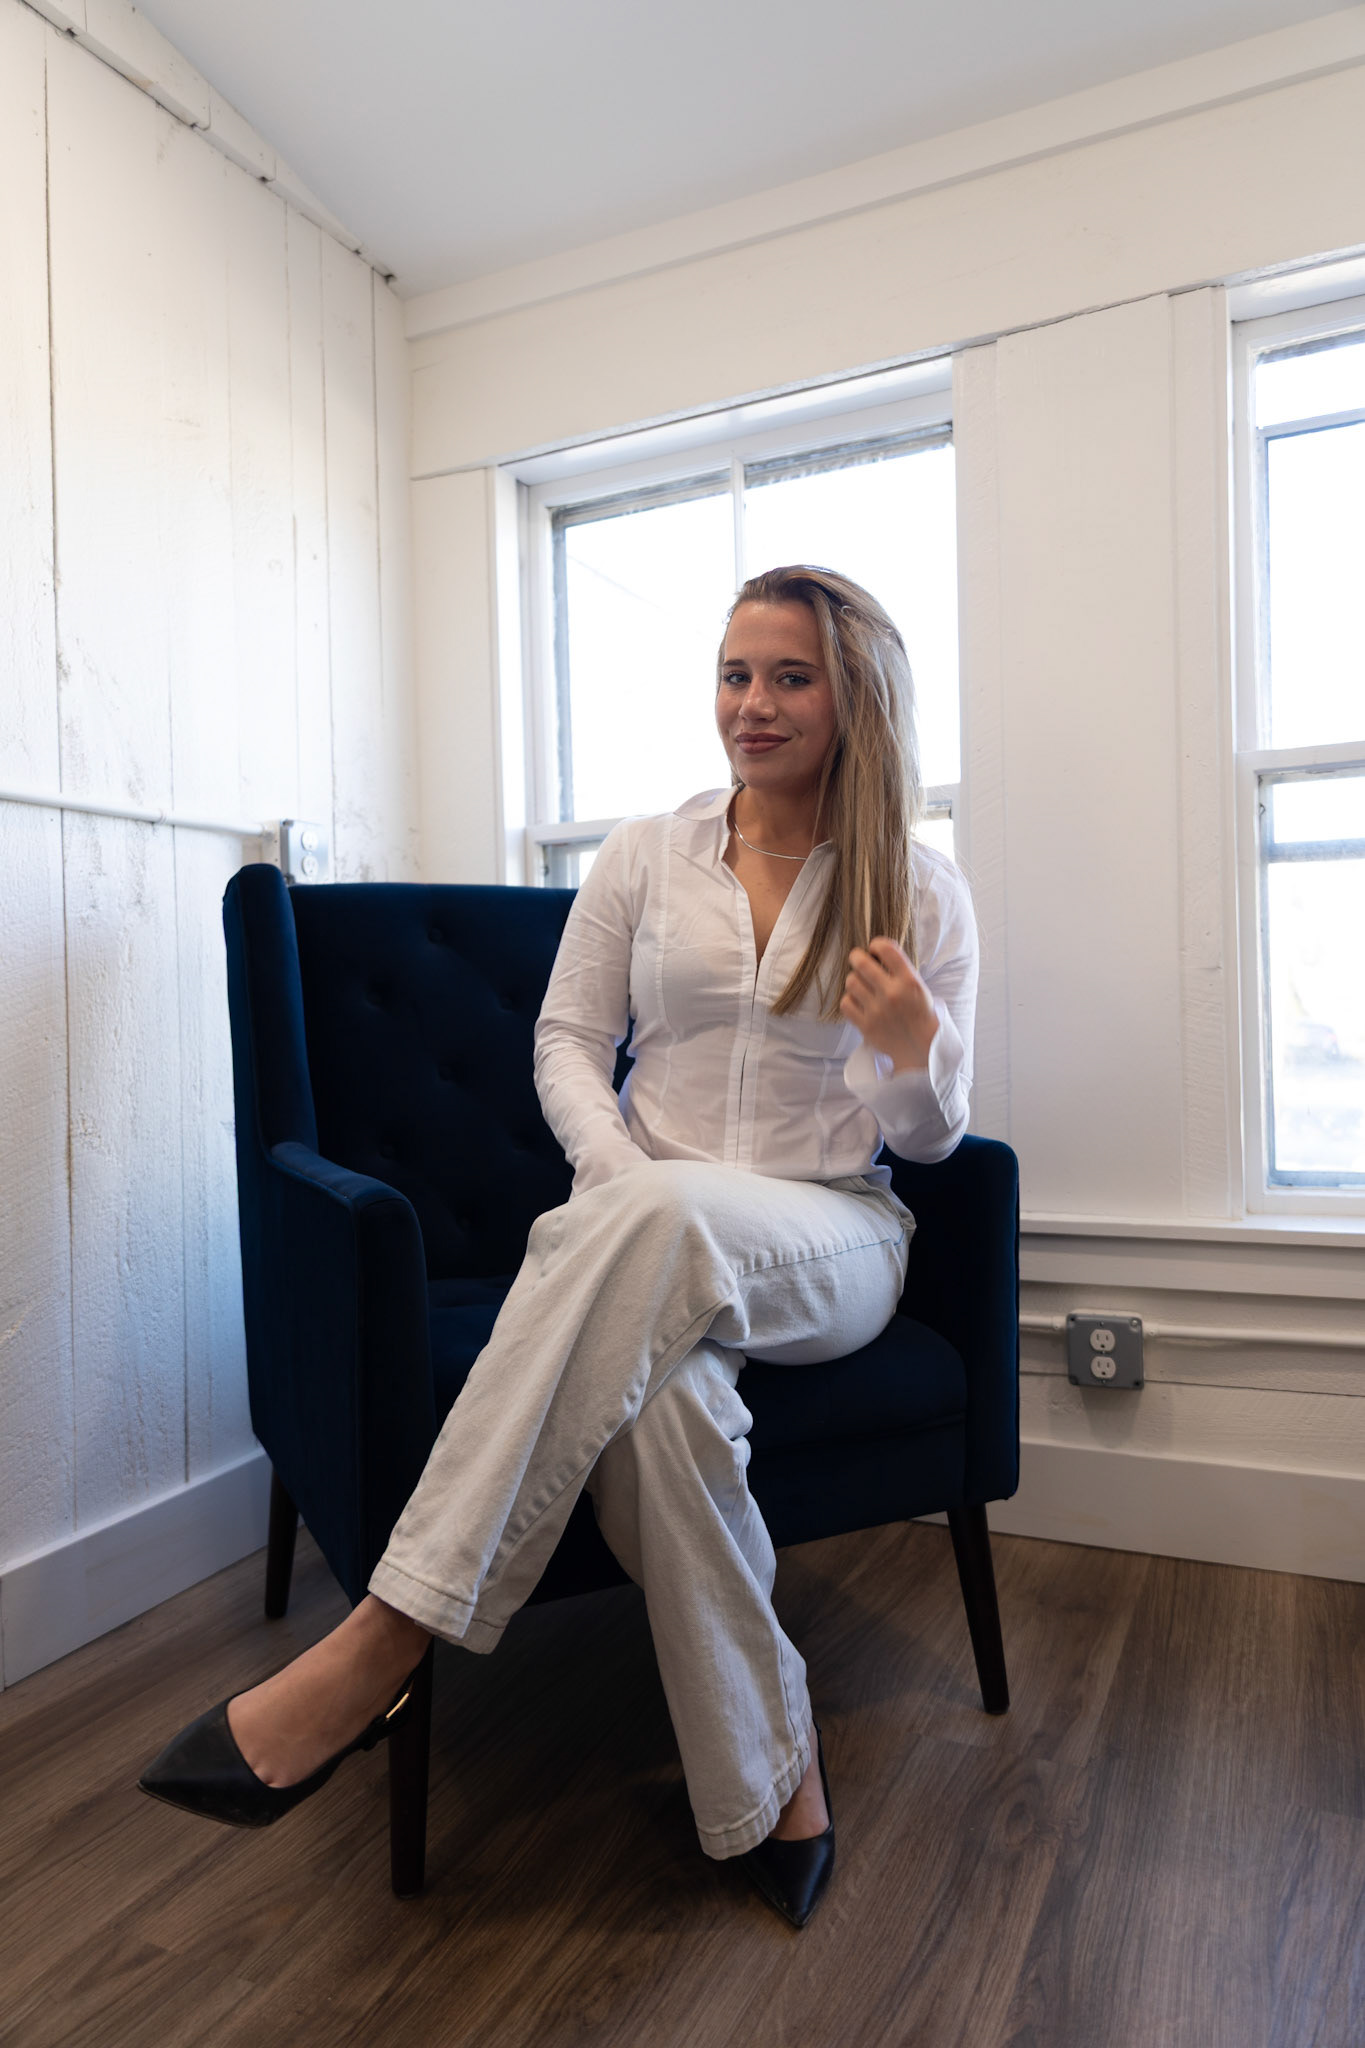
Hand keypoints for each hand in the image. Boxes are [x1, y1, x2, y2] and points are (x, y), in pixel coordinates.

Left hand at [840, 938, 938, 1072]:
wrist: (921, 1048)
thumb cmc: (920, 1013)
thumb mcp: (919, 988)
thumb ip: (900, 971)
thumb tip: (876, 952)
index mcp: (909, 981)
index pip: (886, 949)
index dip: (876, 944)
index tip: (875, 949)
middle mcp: (892, 994)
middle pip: (861, 963)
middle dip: (857, 957)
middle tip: (859, 960)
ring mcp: (877, 1010)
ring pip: (851, 981)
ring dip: (855, 980)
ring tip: (862, 986)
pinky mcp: (866, 1026)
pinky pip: (846, 1003)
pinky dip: (850, 1000)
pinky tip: (859, 1002)